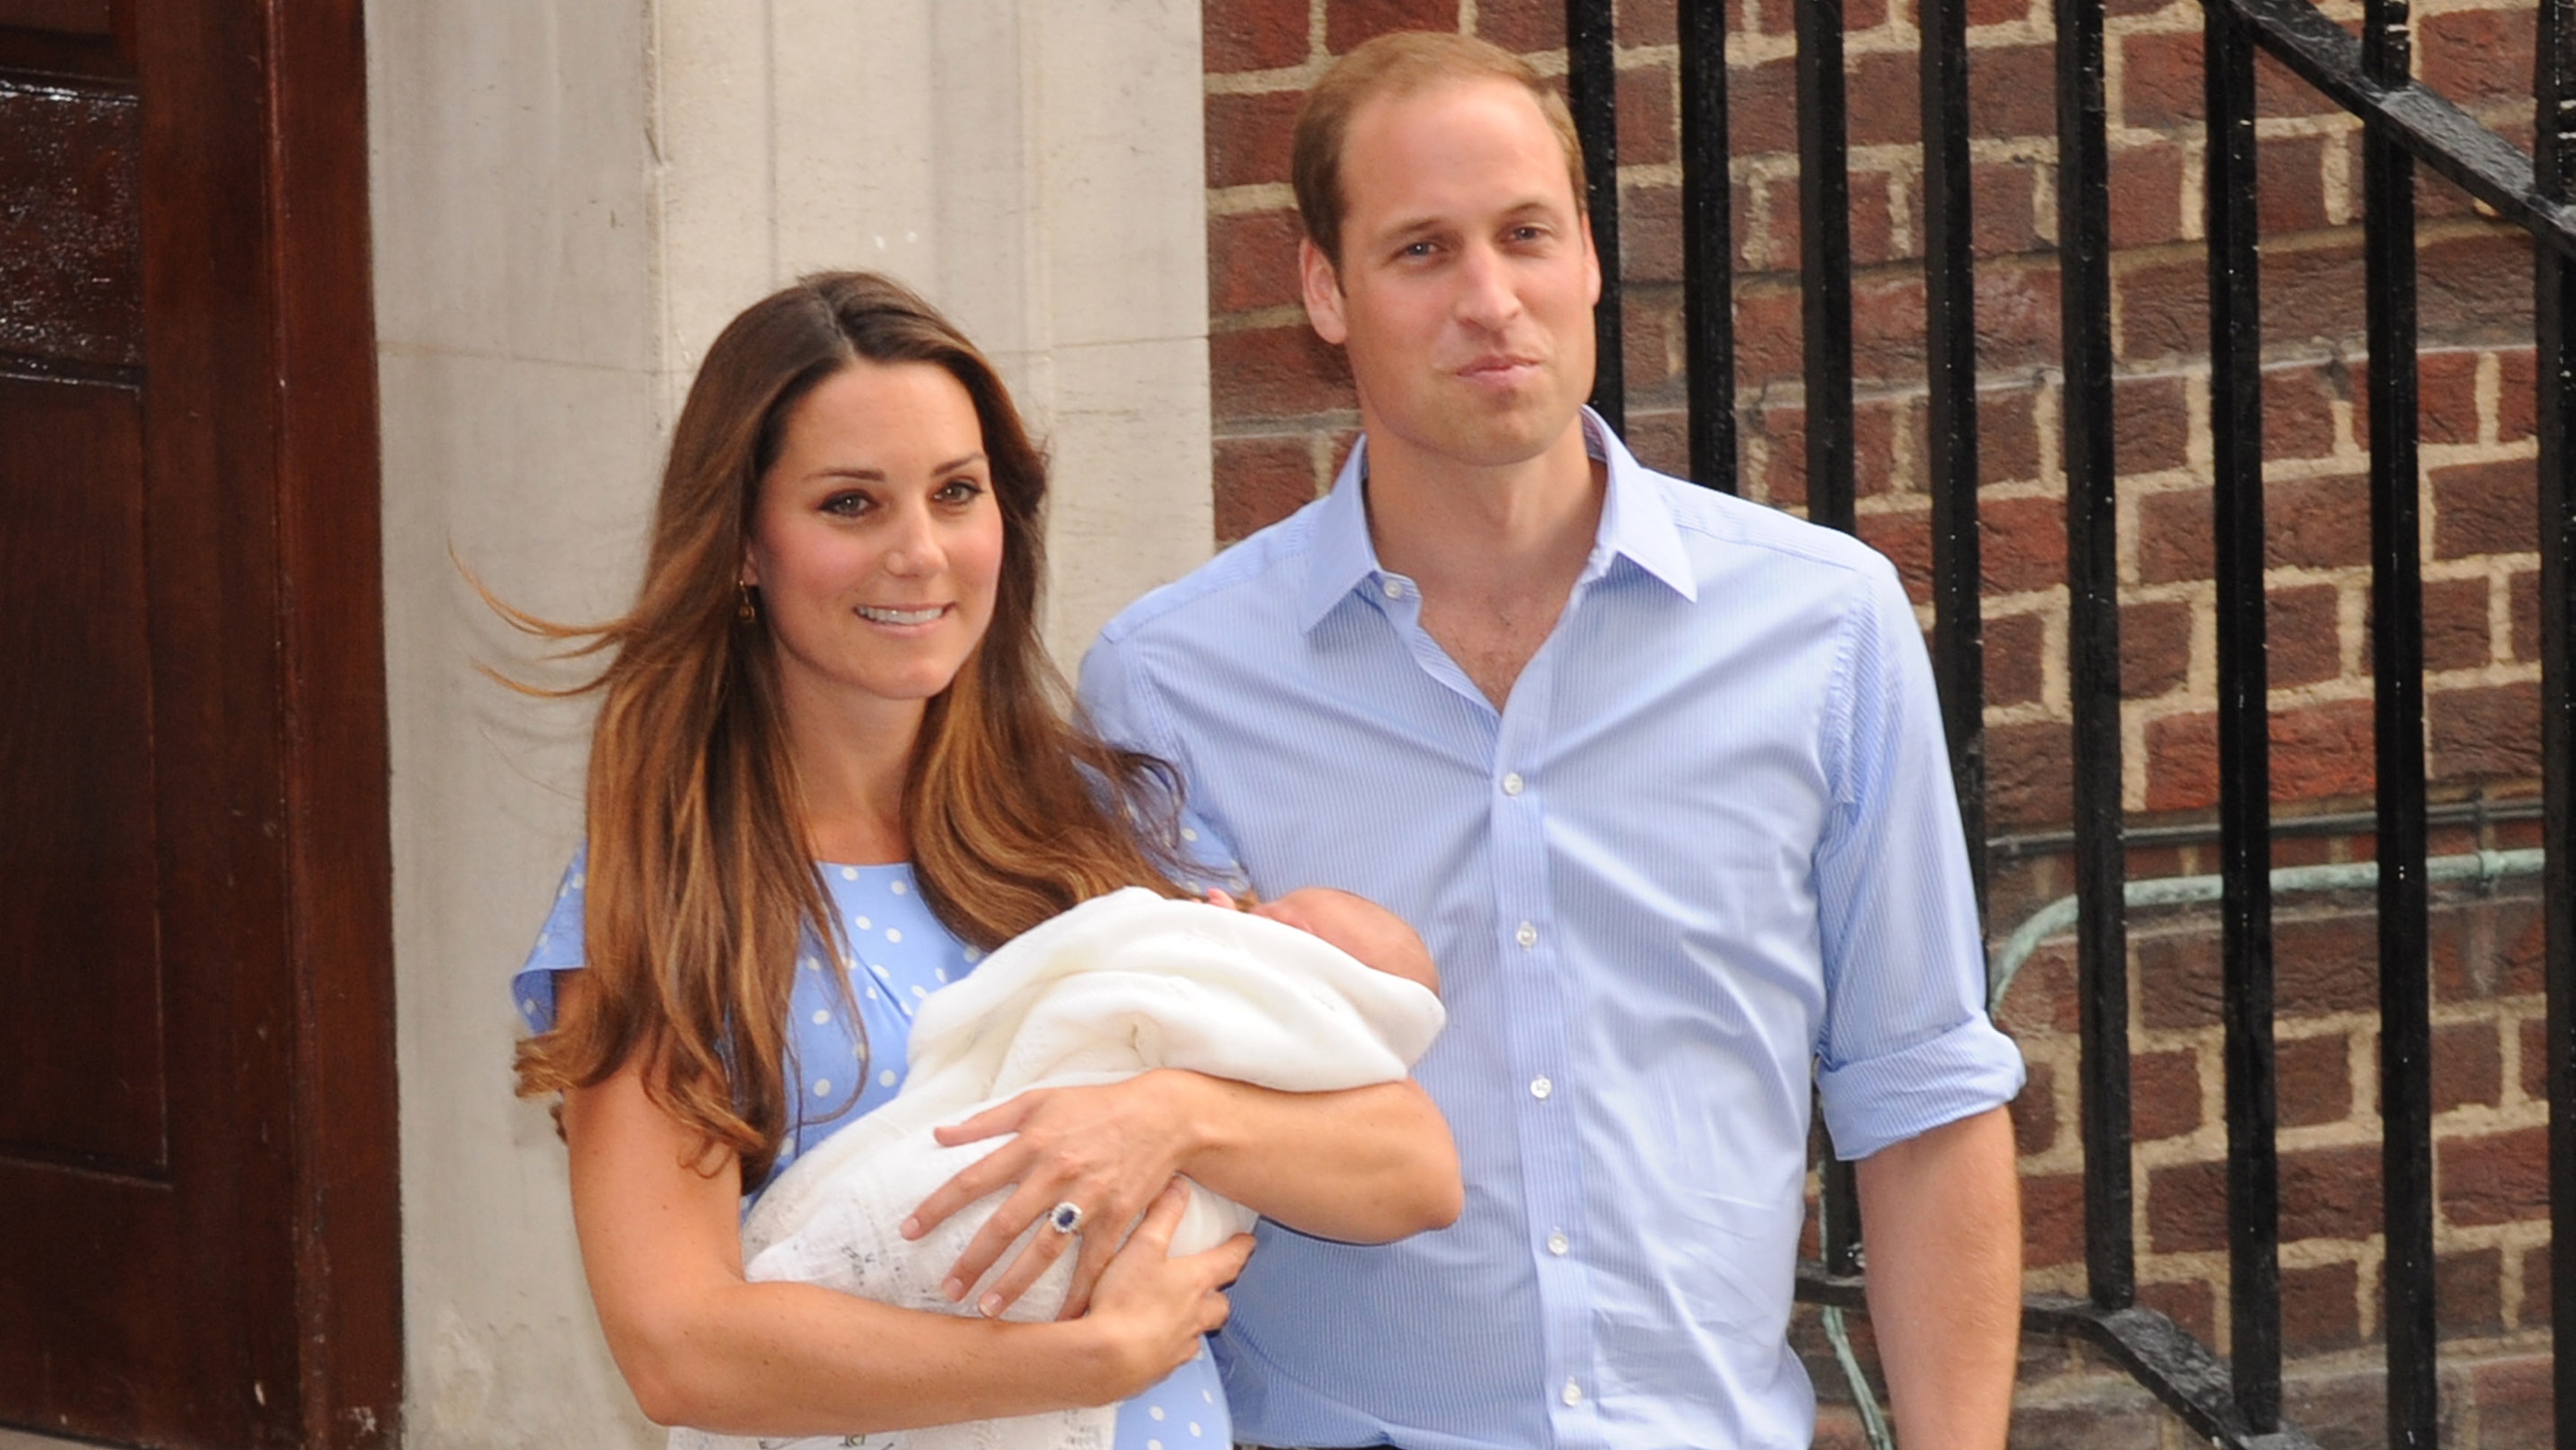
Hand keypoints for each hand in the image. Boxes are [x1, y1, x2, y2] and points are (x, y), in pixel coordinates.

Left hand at [901, 1072, 1206, 1317]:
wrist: (1163, 1116)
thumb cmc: (1096, 1106)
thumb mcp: (1039, 1100)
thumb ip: (987, 1119)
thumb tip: (939, 1135)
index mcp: (1032, 1143)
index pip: (973, 1179)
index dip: (937, 1207)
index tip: (909, 1232)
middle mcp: (1057, 1173)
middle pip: (1005, 1224)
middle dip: (972, 1260)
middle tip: (948, 1289)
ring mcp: (1089, 1199)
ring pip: (1045, 1249)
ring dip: (1015, 1283)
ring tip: (988, 1309)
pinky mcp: (1118, 1218)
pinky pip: (1094, 1263)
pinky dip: (1080, 1293)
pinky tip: (1062, 1320)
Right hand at [1080, 1181, 1254, 1397]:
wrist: (1106, 1360)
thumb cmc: (1125, 1300)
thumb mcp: (1142, 1246)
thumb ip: (1162, 1214)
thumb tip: (1180, 1184)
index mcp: (1196, 1282)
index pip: (1230, 1261)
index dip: (1240, 1248)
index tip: (1247, 1242)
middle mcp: (1196, 1315)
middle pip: (1220, 1304)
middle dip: (1218, 1293)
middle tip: (1210, 1284)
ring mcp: (1180, 1346)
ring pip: (1197, 1331)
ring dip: (1193, 1322)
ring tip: (1176, 1314)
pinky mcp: (1161, 1369)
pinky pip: (1173, 1355)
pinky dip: (1168, 1346)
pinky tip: (1150, 1341)